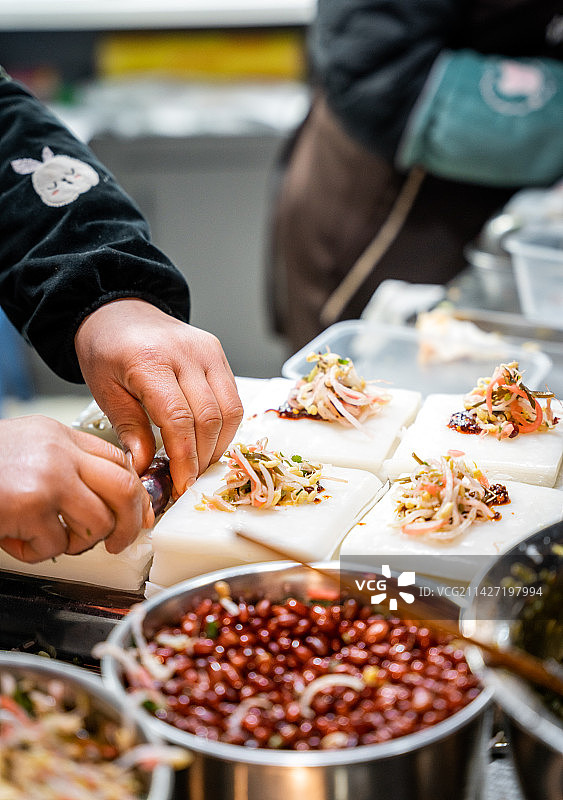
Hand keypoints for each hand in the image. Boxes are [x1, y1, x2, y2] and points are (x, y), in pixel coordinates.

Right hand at [0, 416, 153, 562]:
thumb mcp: (27, 448)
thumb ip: (65, 463)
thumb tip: (105, 498)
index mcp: (59, 435)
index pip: (118, 460)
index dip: (134, 494)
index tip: (136, 514)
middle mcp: (59, 452)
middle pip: (124, 488)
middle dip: (128, 523)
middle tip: (119, 542)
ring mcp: (48, 477)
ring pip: (97, 523)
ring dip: (78, 544)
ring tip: (49, 541)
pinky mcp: (31, 506)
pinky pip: (56, 546)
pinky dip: (37, 553)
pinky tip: (15, 540)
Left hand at [74, 299, 243, 494]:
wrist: (119, 311)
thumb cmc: (107, 350)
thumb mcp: (104, 391)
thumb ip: (129, 428)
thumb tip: (145, 467)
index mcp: (150, 361)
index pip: (179, 419)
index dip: (185, 457)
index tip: (181, 483)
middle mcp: (185, 352)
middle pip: (210, 417)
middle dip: (203, 456)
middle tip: (189, 479)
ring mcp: (207, 351)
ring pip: (230, 409)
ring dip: (219, 444)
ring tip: (200, 462)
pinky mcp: (217, 353)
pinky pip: (232, 397)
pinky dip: (224, 425)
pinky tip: (207, 439)